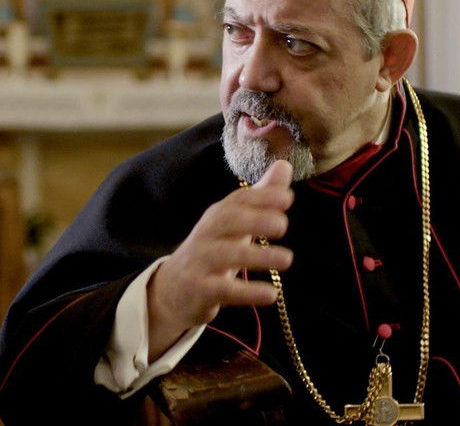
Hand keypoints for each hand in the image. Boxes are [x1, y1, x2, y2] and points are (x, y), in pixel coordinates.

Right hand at [146, 160, 294, 358]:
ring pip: (226, 255)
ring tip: (287, 259)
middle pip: (227, 221)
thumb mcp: (234, 224)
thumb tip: (284, 165)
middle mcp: (206, 234)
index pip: (237, 201)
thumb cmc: (213, 250)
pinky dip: (246, 292)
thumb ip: (261, 197)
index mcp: (217, 217)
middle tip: (283, 224)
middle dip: (255, 219)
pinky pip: (223, 289)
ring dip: (256, 256)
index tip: (287, 198)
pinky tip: (271, 294)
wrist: (173, 290)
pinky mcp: (199, 289)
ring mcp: (200, 261)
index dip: (260, 197)